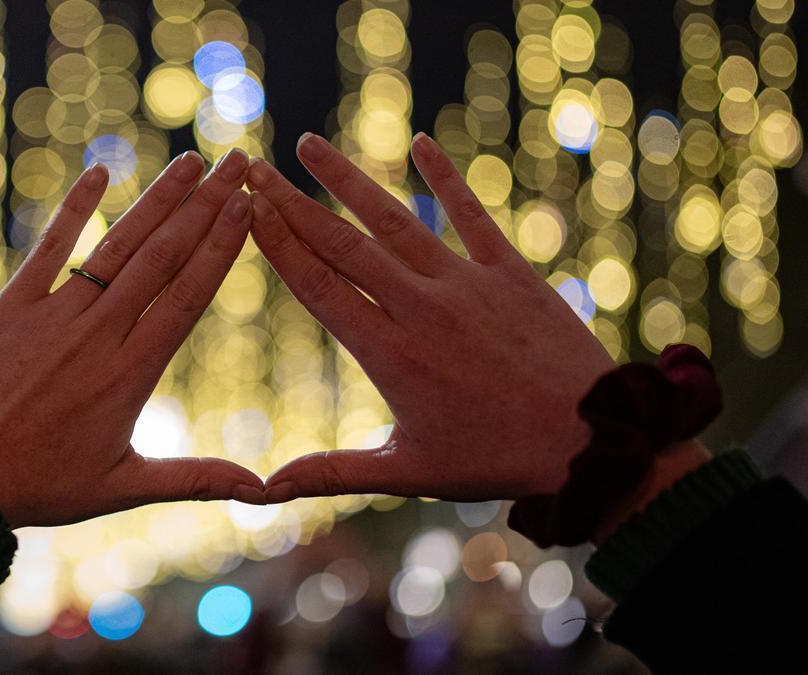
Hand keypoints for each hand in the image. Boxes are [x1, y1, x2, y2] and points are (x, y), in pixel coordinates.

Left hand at [0, 149, 265, 526]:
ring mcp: (53, 315)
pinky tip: (102, 171)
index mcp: (130, 374)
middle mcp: (97, 334)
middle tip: (236, 164)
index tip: (247, 206)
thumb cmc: (41, 486)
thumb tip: (264, 492)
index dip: (220, 246)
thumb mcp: (123, 487)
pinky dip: (74, 208)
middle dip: (204, 206)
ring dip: (157, 200)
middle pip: (162, 258)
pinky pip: (49, 248)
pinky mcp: (11, 306)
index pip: (187, 296)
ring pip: (116, 246)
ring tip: (191, 162)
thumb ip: (196, 478)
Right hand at [249, 132, 615, 503]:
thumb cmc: (495, 460)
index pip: (319, 287)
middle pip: (344, 245)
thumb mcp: (408, 473)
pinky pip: (472, 214)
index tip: (247, 211)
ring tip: (310, 144)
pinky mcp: (510, 272)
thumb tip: (265, 489)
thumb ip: (333, 472)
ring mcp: (467, 284)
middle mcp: (422, 309)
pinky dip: (446, 177)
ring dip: (349, 180)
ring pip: (395, 220)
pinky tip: (421, 141)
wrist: (592, 441)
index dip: (278, 245)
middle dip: (293, 204)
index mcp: (391, 355)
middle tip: (256, 169)